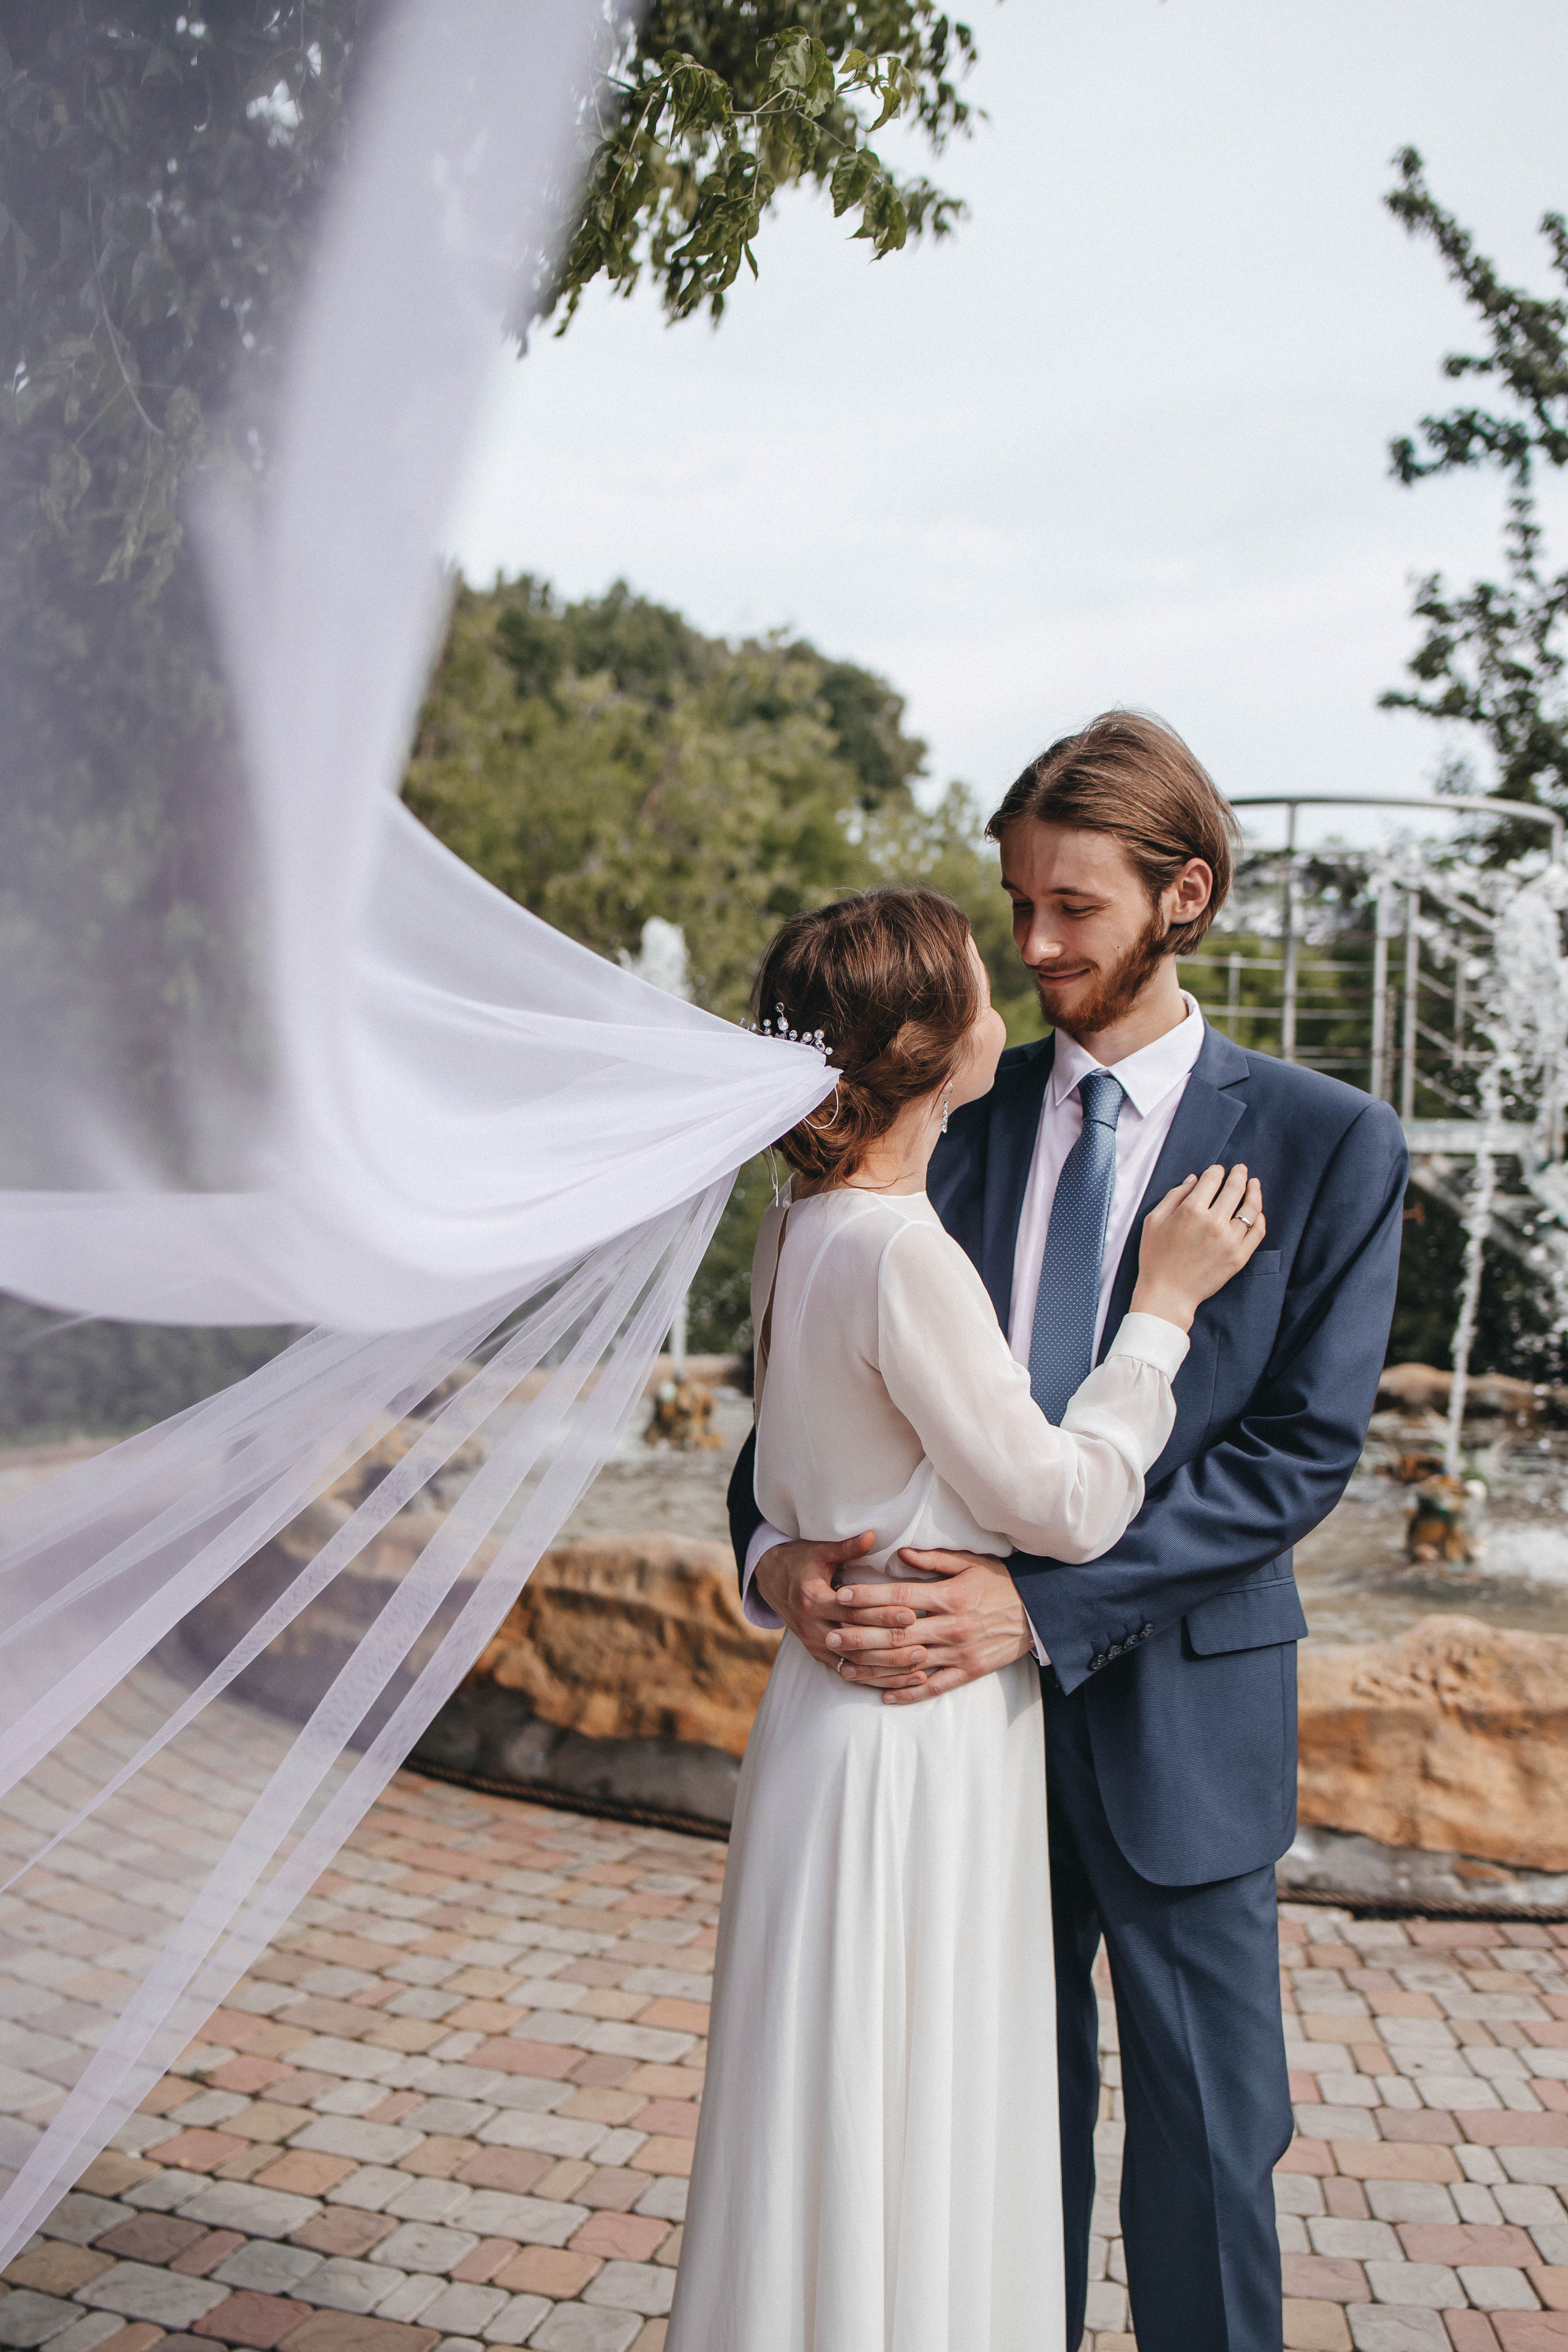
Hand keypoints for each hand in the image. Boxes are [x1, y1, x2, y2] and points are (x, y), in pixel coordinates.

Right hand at [755, 1532, 928, 1692]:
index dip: (882, 1614)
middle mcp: (811, 1627)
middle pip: (856, 1643)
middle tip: (923, 1646)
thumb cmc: (801, 1561)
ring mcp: (814, 1645)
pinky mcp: (818, 1655)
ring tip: (918, 1667)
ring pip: (854, 1664)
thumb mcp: (820, 1551)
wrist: (771, 1581)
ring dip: (887, 1668)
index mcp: (812, 1600)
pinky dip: (875, 1678)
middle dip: (890, 1646)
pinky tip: (899, 1679)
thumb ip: (847, 1547)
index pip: (852, 1611)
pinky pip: (849, 1672)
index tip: (911, 1614)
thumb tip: (873, 1535)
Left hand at [827, 1547, 1035, 1704]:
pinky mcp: (969, 1671)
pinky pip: (934, 1686)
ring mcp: (959, 1653)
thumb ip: (932, 1560)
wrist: (1039, 1613)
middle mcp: (951, 1627)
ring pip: (910, 1663)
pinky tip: (884, 1695)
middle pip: (897, 1633)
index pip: (900, 1598)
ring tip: (845, 1669)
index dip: (868, 1597)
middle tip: (831, 1636)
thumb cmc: (1001, 1583)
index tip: (842, 1595)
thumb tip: (898, 1554)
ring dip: (875, 1668)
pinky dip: (908, 1692)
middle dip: (860, 1635)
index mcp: (950, 1596)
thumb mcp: (970, 1563)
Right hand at [1131, 1161, 1264, 1329]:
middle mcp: (1213, 1222)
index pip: (1212, 1179)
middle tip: (1241, 1168)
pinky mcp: (1239, 1257)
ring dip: (1254, 1192)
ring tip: (1254, 1185)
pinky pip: (1257, 1232)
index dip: (1216, 1171)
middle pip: (1234, 1188)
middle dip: (1239, 1174)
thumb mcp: (1154, 1221)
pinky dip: (1259, 1218)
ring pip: (1250, 1209)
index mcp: (1191, 1210)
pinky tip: (1257, 1212)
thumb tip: (1193, 1178)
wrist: (1167, 1294)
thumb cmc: (1155, 1258)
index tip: (1218, 1170)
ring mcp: (1229, 1240)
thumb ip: (1174, 1195)